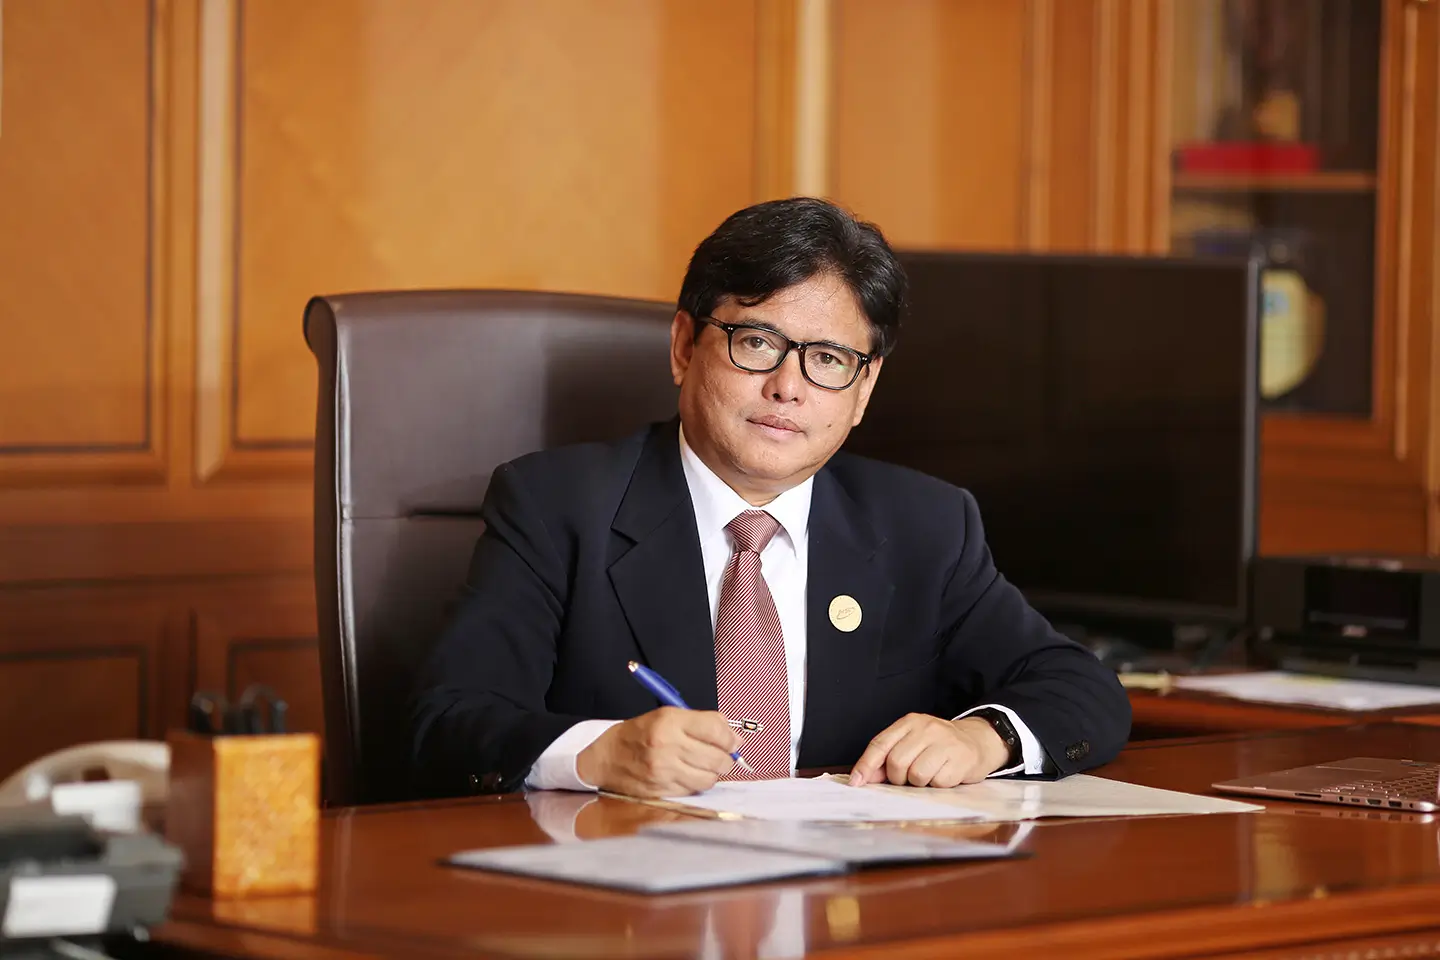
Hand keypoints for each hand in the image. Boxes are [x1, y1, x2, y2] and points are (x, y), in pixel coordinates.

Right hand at [576, 707, 738, 797]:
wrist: (606, 757)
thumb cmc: (639, 734)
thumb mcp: (668, 716)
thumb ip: (703, 722)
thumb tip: (736, 738)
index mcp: (669, 721)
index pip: (715, 729)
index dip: (730, 737)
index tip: (733, 741)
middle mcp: (667, 746)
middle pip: (717, 757)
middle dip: (727, 758)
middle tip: (724, 756)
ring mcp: (664, 771)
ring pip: (709, 778)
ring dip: (713, 773)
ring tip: (706, 765)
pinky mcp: (662, 790)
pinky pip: (694, 790)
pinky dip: (698, 784)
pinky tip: (690, 775)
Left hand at [848, 714, 1009, 786]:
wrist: (977, 740)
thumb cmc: (938, 745)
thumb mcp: (912, 742)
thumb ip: (887, 756)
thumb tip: (863, 777)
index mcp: (910, 722)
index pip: (880, 744)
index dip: (865, 765)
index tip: (856, 782)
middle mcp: (927, 728)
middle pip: (896, 762)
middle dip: (898, 778)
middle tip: (909, 777)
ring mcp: (945, 743)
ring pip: (916, 774)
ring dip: (919, 783)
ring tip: (929, 774)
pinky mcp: (961, 759)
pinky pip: (937, 783)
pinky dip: (937, 785)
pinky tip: (944, 774)